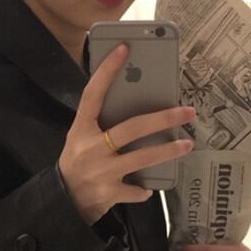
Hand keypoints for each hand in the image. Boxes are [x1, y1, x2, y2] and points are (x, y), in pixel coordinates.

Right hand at [58, 43, 196, 225]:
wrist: (62, 201)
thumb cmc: (77, 164)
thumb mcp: (80, 140)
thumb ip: (100, 124)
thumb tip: (136, 103)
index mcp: (81, 130)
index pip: (92, 95)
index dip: (106, 71)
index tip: (124, 49)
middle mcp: (91, 149)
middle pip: (131, 128)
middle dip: (163, 118)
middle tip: (187, 111)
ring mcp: (101, 172)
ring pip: (141, 158)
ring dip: (167, 151)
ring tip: (186, 144)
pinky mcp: (108, 193)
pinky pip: (135, 189)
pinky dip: (143, 189)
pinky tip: (149, 187)